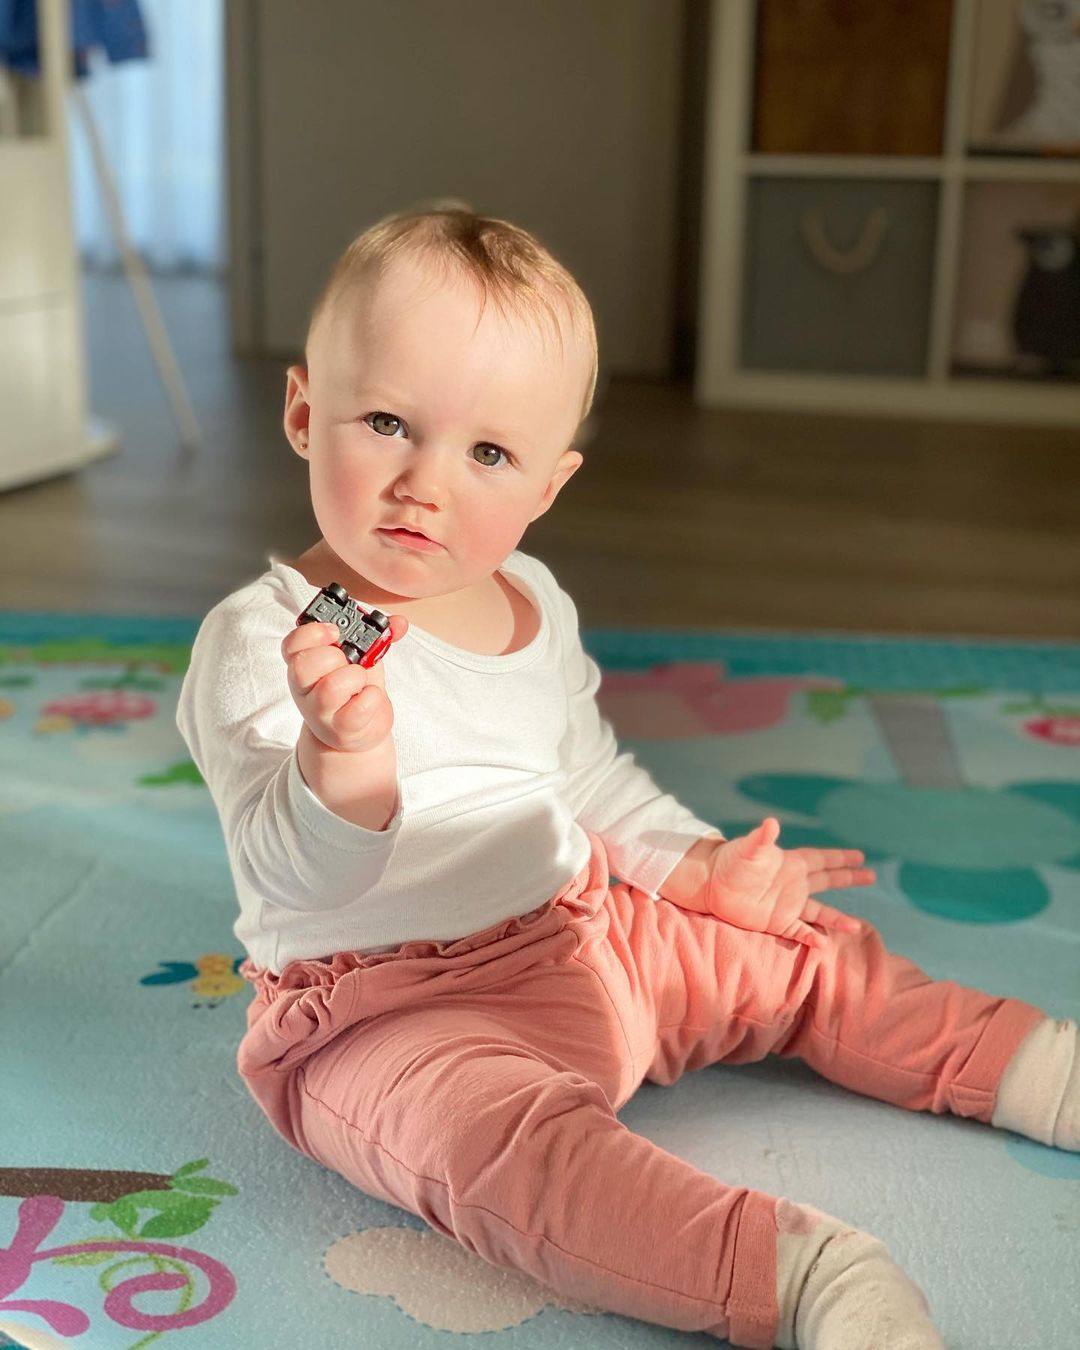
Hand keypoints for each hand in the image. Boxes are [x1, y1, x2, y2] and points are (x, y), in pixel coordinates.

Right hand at [281, 616, 408, 754]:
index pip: (291, 644)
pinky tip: (369, 697)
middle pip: (304, 665)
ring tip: (360, 681)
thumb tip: (399, 623)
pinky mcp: (340, 729)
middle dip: (335, 656)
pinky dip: (373, 697)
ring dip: (356, 677)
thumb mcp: (361, 657)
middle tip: (349, 662)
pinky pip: (360, 707)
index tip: (334, 631)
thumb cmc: (355, 688)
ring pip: (332, 686)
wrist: (361, 729)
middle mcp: (304, 688)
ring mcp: (320, 711)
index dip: (311, 634)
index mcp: (304, 663)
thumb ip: (377, 636)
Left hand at [704, 817, 874, 948]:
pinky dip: (812, 937)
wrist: (710, 885)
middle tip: (871, 875)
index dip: (840, 857)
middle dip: (847, 878)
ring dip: (837, 918)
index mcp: (790, 863)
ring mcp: (786, 904)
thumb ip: (762, 839)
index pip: (821, 859)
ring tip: (857, 927)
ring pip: (819, 911)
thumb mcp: (748, 849)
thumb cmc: (730, 862)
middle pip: (826, 880)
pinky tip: (825, 944)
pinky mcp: (776, 922)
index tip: (860, 855)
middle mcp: (793, 883)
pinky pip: (799, 931)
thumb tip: (771, 823)